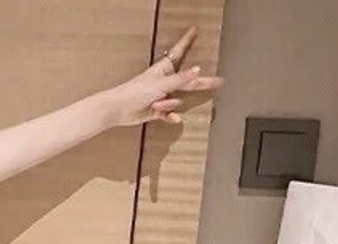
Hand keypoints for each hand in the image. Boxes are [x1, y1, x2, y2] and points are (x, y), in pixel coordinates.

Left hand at [108, 27, 223, 128]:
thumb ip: (181, 79)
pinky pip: (169, 114)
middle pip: (188, 81)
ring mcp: (161, 96)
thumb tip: (198, 70)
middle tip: (218, 81)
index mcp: (165, 69)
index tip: (194, 30)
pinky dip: (170, 116)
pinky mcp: (156, 110)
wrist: (119, 109)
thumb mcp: (162, 84)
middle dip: (201, 82)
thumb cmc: (137, 91)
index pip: (180, 51)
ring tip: (157, 104)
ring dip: (169, 104)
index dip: (187, 41)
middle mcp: (165, 81)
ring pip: (176, 100)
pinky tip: (173, 119)